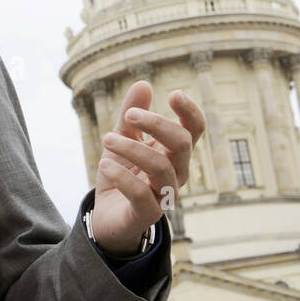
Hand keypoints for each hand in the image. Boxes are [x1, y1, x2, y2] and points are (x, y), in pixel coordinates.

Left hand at [92, 81, 205, 253]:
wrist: (106, 217)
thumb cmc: (120, 176)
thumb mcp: (121, 140)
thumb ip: (130, 117)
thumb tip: (143, 83)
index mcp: (173, 153)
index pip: (194, 130)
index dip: (190, 112)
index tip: (174, 94)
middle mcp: (176, 172)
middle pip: (182, 144)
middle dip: (156, 124)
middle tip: (127, 115)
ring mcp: (165, 195)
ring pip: (160, 167)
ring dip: (132, 148)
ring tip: (106, 139)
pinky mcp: (148, 214)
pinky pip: (141, 194)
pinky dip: (122, 177)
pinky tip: (104, 164)